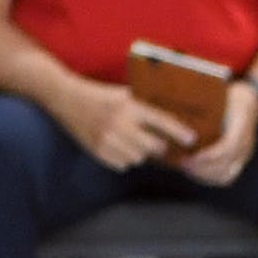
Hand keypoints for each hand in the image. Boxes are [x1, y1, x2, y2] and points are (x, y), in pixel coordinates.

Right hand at [61, 81, 198, 172]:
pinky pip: (123, 164)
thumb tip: (170, 118)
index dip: (179, 132)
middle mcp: (120, 123)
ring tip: (129, 140)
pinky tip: (116, 145)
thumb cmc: (99, 95)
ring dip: (139, 152)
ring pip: (138, 158)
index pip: (161, 121)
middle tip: (154, 141)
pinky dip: (124, 158)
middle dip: (156, 145)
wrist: (66, 98)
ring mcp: (108, 139)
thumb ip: (143, 105)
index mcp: (129, 106)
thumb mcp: (123, 93)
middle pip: (153, 146)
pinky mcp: (99, 151)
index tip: (191, 140)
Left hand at [180, 82, 257, 186]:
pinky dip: (210, 178)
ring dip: (204, 176)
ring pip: (226, 175)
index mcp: (242, 126)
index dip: (207, 157)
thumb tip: (176, 107)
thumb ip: (204, 103)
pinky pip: (226, 177)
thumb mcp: (221, 94)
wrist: (252, 101)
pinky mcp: (240, 160)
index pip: (227, 149)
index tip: (188, 157)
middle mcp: (246, 144)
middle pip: (225, 167)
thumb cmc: (231, 95)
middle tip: (181, 163)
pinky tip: (195, 172)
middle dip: (201, 169)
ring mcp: (245, 154)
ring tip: (186, 168)